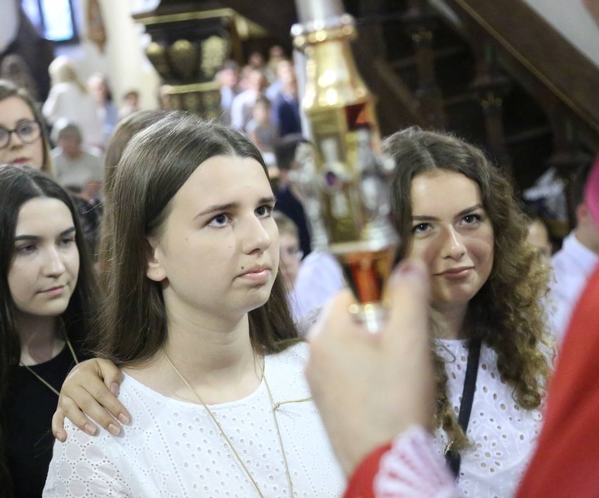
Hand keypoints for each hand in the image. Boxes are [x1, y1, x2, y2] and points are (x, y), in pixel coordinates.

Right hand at [52, 358, 129, 440]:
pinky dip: (57, 428)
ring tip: (95, 432)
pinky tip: (64, 438)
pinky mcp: (59, 407)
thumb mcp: (106, 366)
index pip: (101, 392)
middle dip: (103, 418)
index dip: (114, 406)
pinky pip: (56, 418)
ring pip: (71, 411)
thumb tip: (114, 390)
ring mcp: (63, 397)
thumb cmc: (97, 372)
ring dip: (82, 423)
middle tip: (116, 430)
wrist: (78, 372)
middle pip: (87, 403)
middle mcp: (71, 385)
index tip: (125, 419)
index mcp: (84, 374)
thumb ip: (112, 374)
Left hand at [305, 259, 433, 473]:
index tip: (404, 315)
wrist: (382, 465)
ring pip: (351, 347)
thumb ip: (409, 294)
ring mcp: (315, 378)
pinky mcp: (324, 400)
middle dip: (382, 328)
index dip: (384, 296)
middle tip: (406, 351)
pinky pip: (346, 372)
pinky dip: (366, 376)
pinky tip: (386, 395)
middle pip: (353, 318)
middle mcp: (313, 351)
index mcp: (327, 329)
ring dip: (376, 353)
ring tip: (399, 379)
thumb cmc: (395, 402)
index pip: (353, 290)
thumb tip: (411, 259)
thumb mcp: (410, 340)